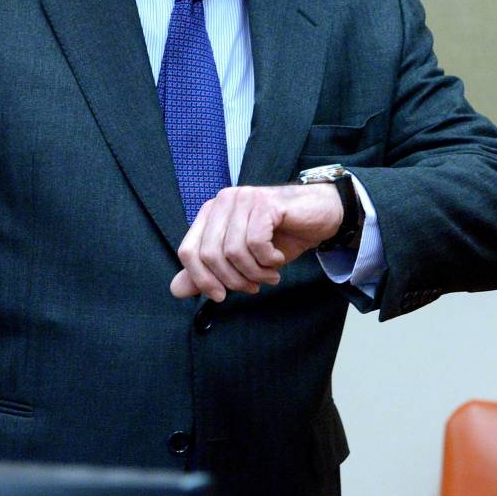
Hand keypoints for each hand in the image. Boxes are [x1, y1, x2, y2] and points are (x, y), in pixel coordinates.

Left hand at [169, 182, 342, 300]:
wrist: (320, 216)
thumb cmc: (280, 237)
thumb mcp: (240, 260)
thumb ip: (208, 273)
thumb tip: (176, 290)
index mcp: (210, 213)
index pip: (187, 251)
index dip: (201, 279)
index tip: (220, 296)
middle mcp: (222, 202)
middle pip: (209, 254)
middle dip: (232, 279)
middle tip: (253, 286)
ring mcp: (243, 199)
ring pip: (233, 251)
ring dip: (255, 272)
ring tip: (270, 274)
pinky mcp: (264, 203)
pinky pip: (256, 243)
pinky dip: (268, 260)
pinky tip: (278, 259)